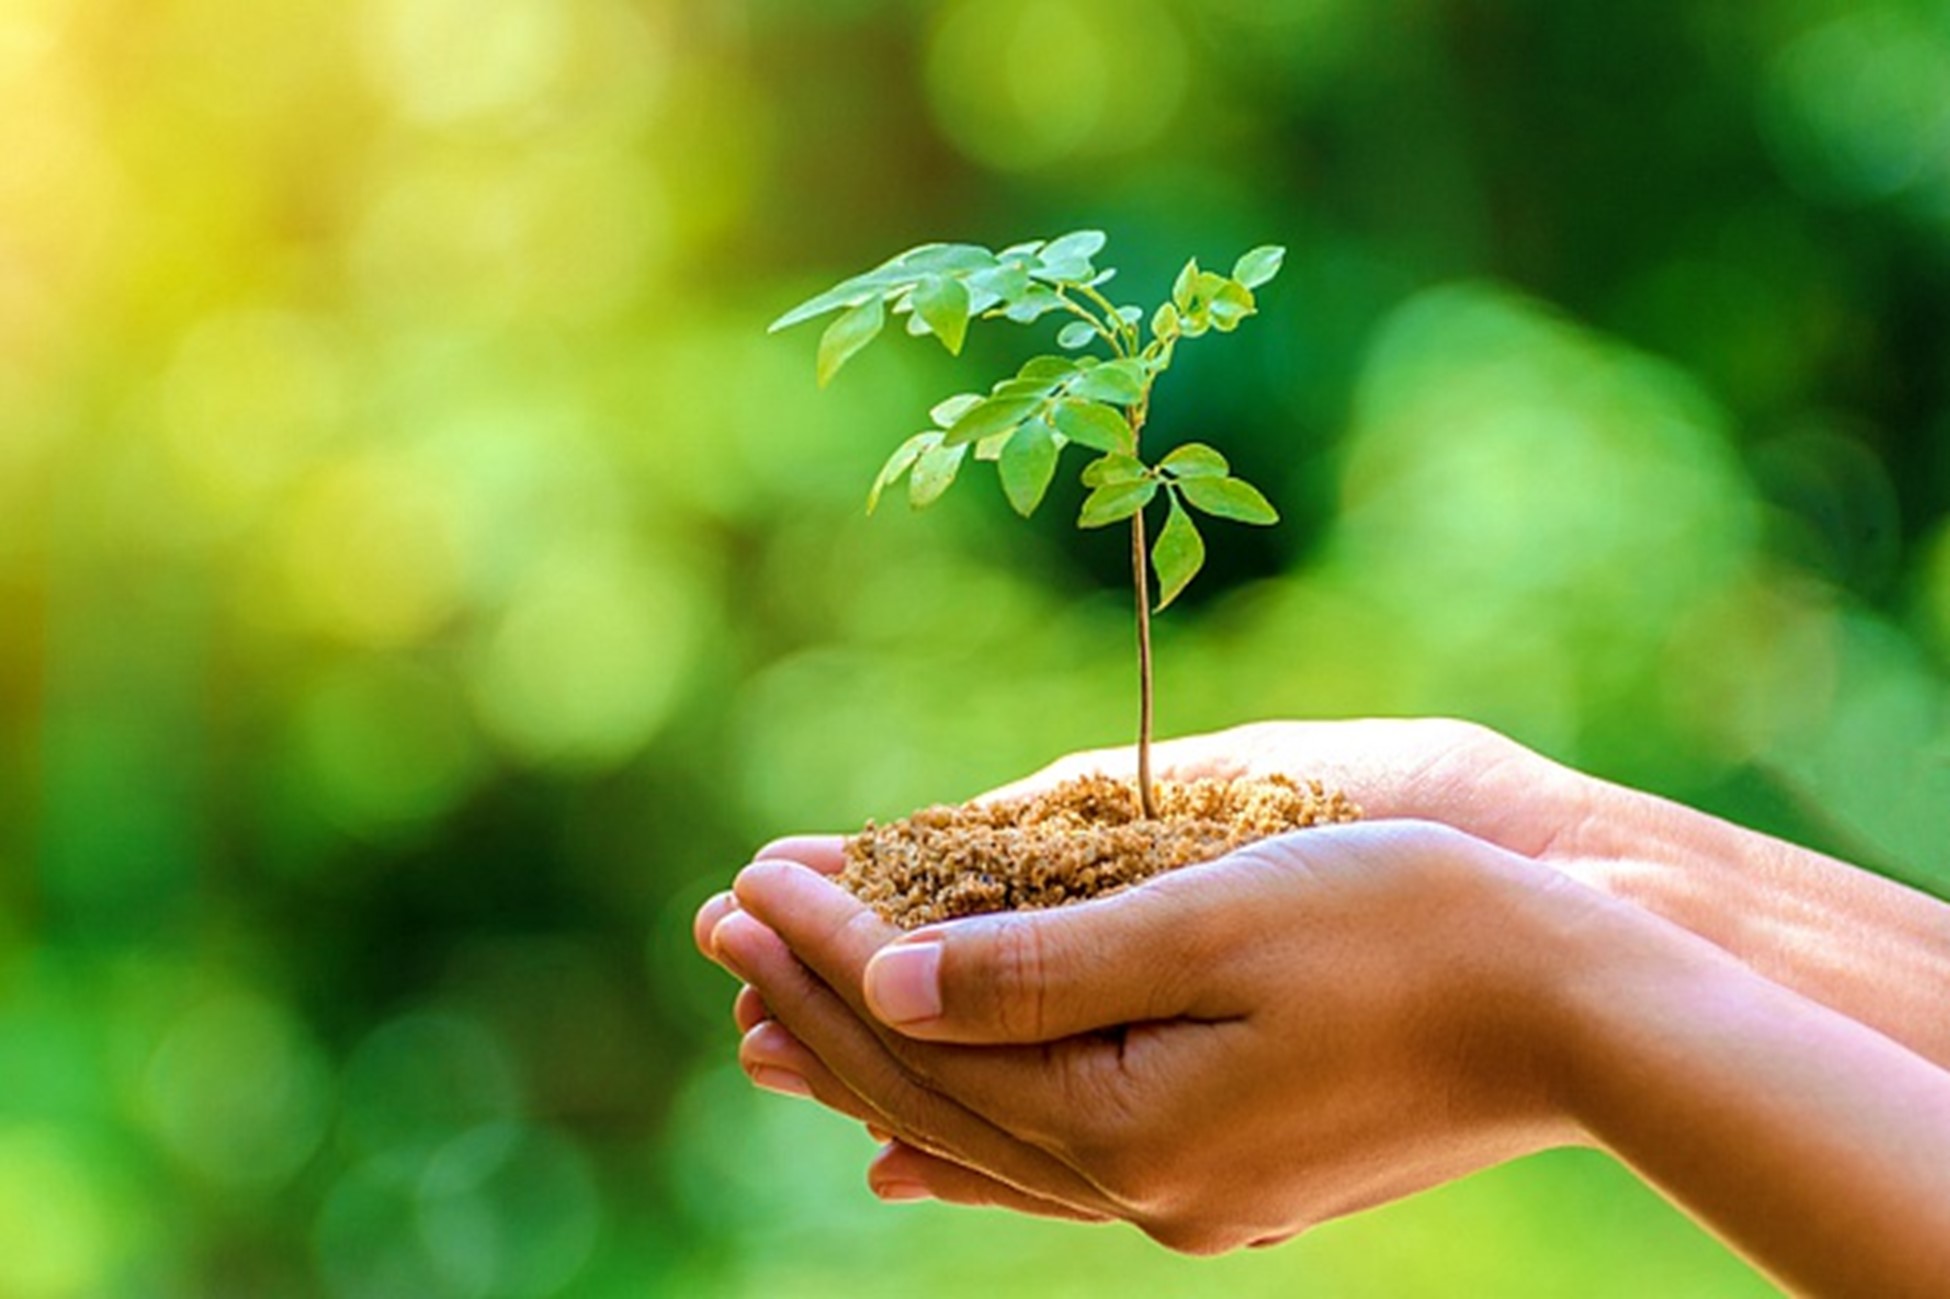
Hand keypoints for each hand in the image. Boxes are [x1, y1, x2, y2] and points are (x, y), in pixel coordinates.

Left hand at [708, 819, 1608, 1251]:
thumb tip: (885, 987)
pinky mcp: (1225, 1178)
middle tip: (722, 929)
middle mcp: (1141, 1186)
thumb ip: (1036, 968)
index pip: (923, 1031)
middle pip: (935, 1090)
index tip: (745, 878)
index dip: (824, 949)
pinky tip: (906, 1148)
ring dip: (873, 1069)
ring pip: (982, 1135)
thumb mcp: (1210, 923)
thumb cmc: (1410, 930)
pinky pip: (1051, 1170)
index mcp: (1125, 1121)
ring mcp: (1186, 1194)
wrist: (1584, 1012)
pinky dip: (965, 1144)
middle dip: (823, 1003)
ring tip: (769, 1029)